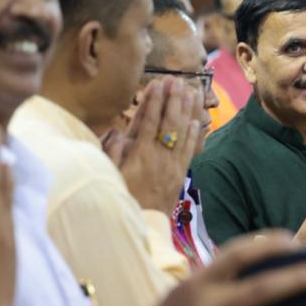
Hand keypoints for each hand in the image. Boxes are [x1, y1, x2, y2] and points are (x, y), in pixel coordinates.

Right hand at [116, 79, 200, 214]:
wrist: (142, 225)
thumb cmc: (121, 199)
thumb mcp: (109, 176)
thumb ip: (112, 153)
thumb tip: (115, 130)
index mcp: (139, 155)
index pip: (148, 121)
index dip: (153, 101)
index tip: (157, 84)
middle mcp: (159, 157)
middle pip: (168, 123)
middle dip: (172, 100)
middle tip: (176, 80)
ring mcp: (172, 165)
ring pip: (182, 133)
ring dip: (186, 112)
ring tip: (190, 92)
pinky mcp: (180, 174)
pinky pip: (189, 150)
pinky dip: (193, 135)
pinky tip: (196, 122)